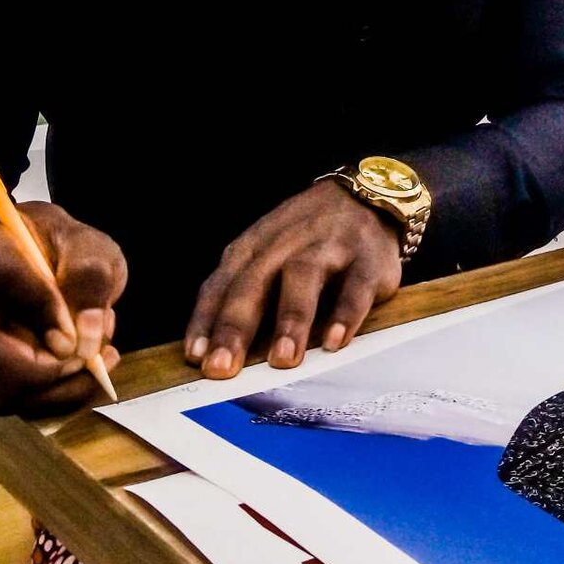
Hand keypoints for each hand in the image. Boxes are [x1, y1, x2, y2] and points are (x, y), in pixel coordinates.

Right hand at [0, 201, 127, 415]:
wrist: (45, 266)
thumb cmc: (63, 250)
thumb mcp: (90, 246)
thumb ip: (92, 275)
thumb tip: (87, 333)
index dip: (41, 305)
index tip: (79, 327)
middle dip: (34, 367)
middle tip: (83, 363)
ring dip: (49, 390)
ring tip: (91, 366)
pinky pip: (2, 400)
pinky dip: (49, 401)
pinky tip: (80, 378)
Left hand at [185, 181, 402, 379]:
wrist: (365, 196)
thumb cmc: (306, 237)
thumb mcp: (266, 254)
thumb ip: (243, 296)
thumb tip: (214, 353)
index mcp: (252, 247)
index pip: (221, 285)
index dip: (206, 321)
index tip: (196, 357)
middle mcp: (284, 244)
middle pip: (253, 284)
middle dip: (236, 328)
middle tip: (224, 367)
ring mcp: (328, 247)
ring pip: (303, 278)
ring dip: (291, 319)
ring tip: (283, 358)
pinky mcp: (367, 259)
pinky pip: (355, 287)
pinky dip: (345, 315)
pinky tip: (335, 341)